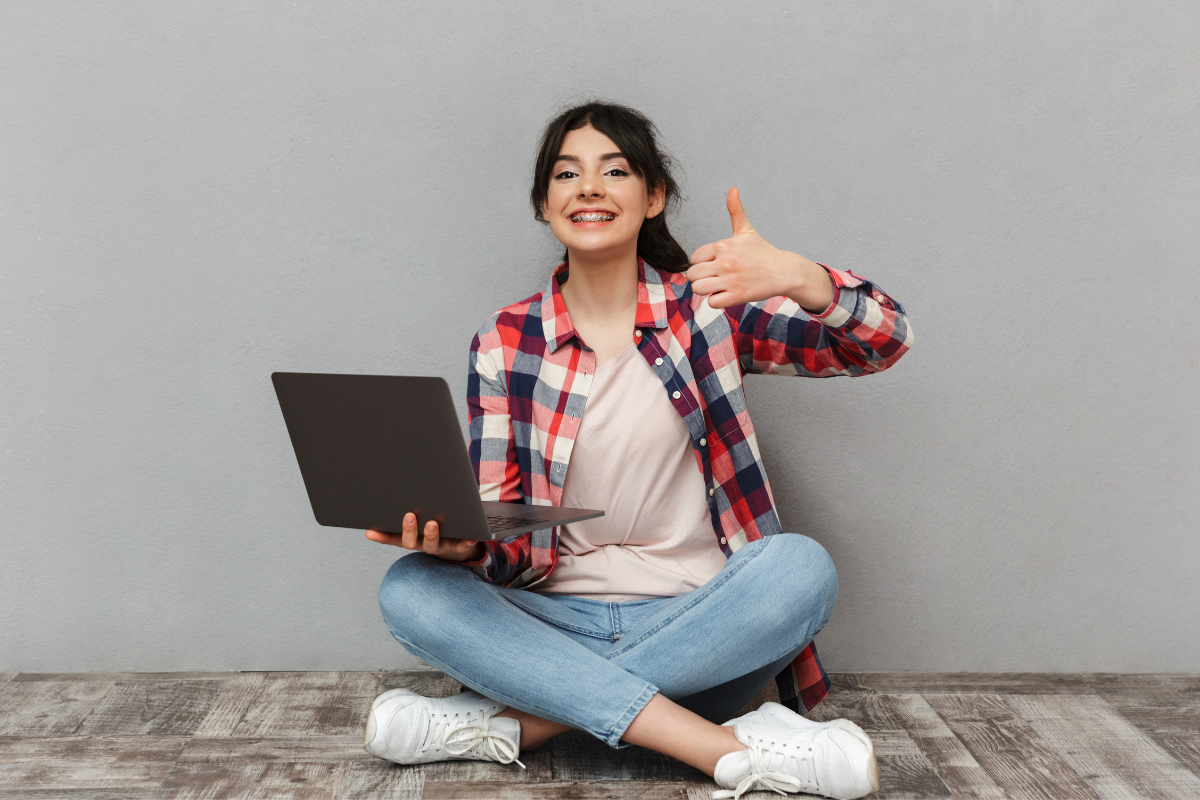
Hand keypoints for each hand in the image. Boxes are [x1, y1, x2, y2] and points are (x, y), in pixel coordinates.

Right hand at [366, 513, 483, 561]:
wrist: (458, 540)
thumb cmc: (434, 521)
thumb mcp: (421, 513)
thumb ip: (410, 504)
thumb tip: (397, 482)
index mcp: (411, 536)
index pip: (392, 537)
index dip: (381, 536)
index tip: (369, 531)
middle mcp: (422, 543)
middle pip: (411, 542)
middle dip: (408, 529)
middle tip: (409, 516)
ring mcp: (439, 546)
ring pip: (432, 545)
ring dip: (431, 535)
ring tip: (433, 524)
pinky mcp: (458, 546)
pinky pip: (462, 546)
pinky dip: (466, 542)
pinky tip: (470, 537)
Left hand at [687, 187, 834, 312]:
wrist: (784, 271)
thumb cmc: (763, 252)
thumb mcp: (747, 231)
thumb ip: (735, 211)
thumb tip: (733, 189)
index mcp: (723, 246)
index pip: (694, 257)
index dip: (701, 263)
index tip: (713, 264)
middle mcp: (725, 262)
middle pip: (692, 275)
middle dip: (700, 278)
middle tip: (714, 277)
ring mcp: (730, 280)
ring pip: (698, 289)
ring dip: (706, 290)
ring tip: (718, 287)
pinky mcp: (737, 296)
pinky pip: (712, 303)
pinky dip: (717, 301)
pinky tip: (727, 294)